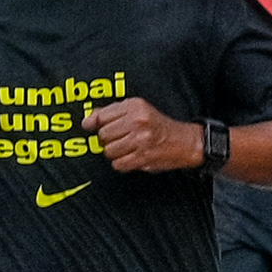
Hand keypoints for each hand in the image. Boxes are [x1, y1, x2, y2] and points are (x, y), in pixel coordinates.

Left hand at [85, 97, 204, 172]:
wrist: (185, 142)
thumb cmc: (159, 126)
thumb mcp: (138, 110)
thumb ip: (111, 113)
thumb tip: (87, 121)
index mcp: (135, 106)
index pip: (101, 116)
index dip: (98, 124)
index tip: (98, 127)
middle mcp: (137, 121)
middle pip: (103, 135)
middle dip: (109, 139)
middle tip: (121, 138)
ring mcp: (139, 140)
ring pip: (108, 151)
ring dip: (115, 152)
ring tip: (127, 148)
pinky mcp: (142, 157)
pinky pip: (117, 164)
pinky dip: (122, 163)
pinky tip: (131, 157)